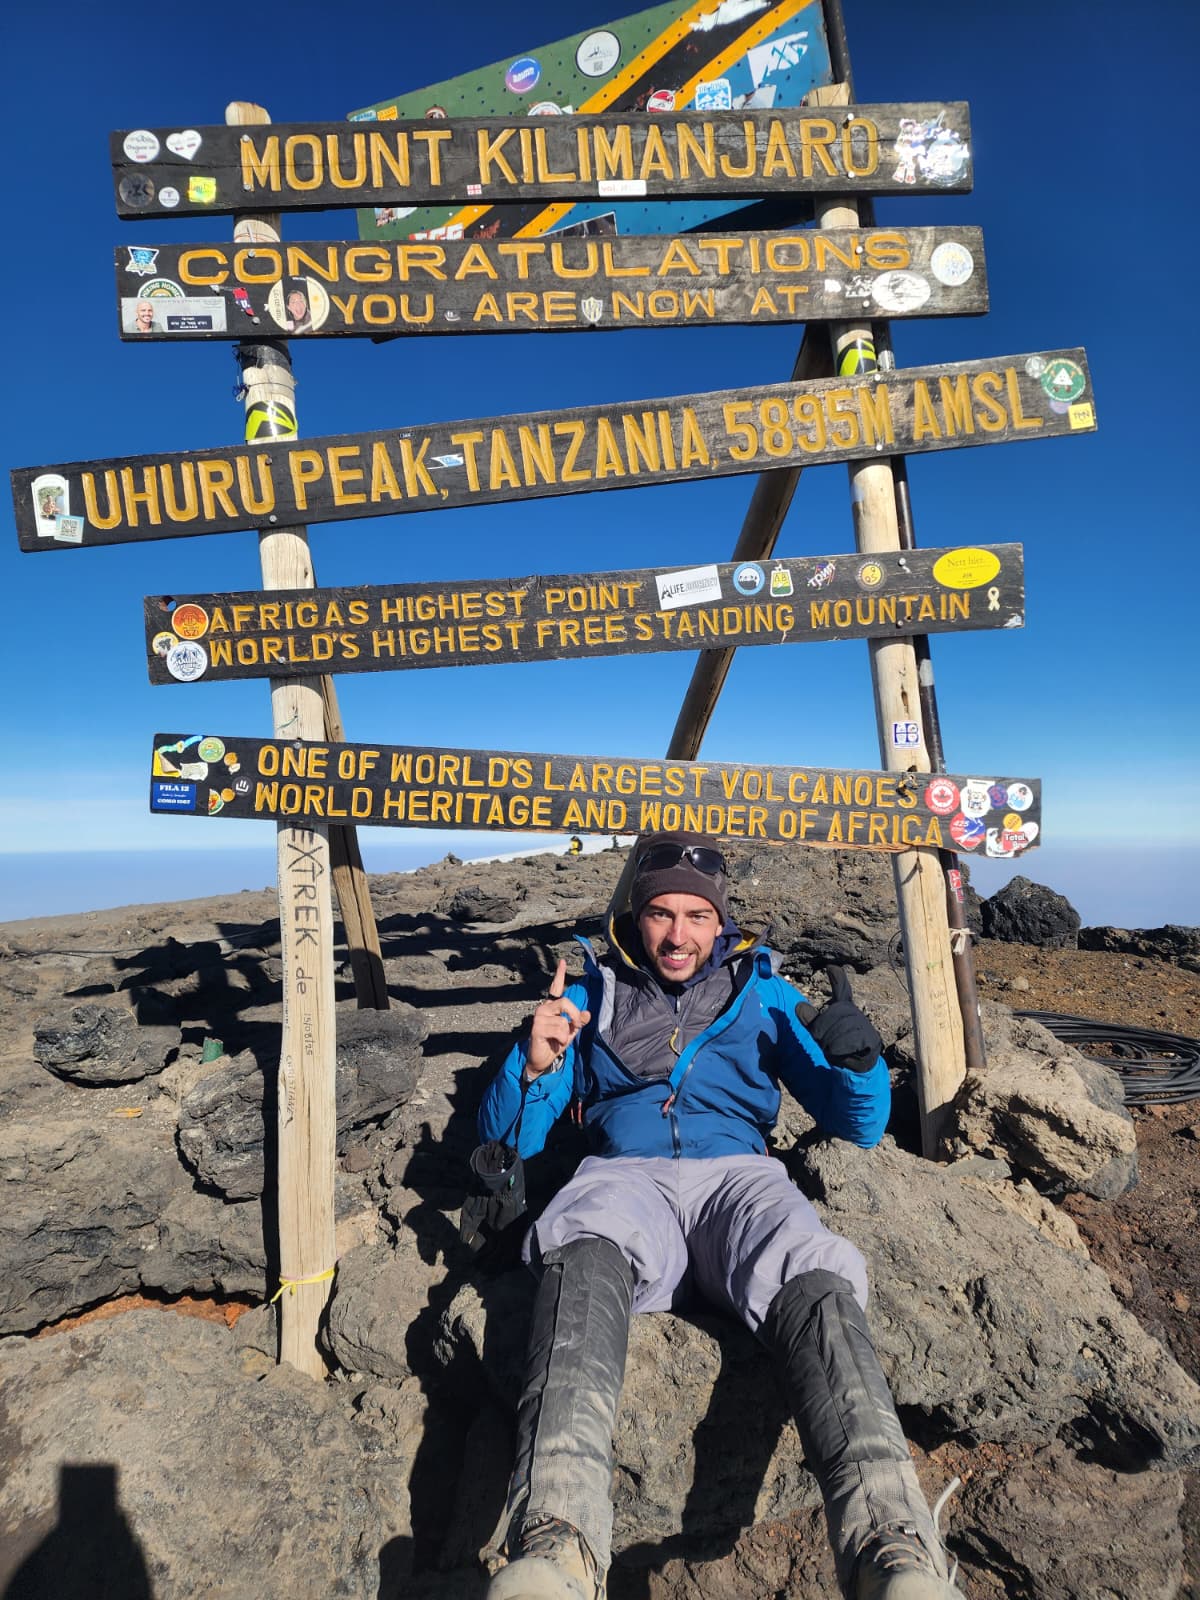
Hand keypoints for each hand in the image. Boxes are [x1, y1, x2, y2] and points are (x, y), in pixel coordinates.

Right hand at [525, 958, 590, 1080]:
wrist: (542, 1060)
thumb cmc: (555, 1043)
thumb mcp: (571, 1031)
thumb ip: (578, 1021)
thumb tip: (587, 1013)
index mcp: (551, 1007)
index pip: (555, 988)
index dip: (559, 975)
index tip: (562, 962)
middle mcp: (543, 1009)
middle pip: (565, 1002)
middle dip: (574, 1015)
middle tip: (576, 1027)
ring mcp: (539, 1017)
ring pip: (563, 1020)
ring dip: (567, 1034)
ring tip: (559, 1040)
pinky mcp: (537, 1028)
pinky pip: (559, 1030)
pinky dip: (562, 1039)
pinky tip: (555, 1043)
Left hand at [796, 965, 882, 1073]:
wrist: (856, 1066)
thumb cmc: (837, 1044)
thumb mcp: (819, 1032)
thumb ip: (810, 1020)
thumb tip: (798, 1006)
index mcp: (843, 1008)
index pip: (842, 990)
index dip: (838, 979)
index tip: (831, 967)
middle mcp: (854, 1013)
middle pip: (834, 1013)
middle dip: (822, 1029)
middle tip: (821, 1041)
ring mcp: (864, 1025)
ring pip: (841, 1028)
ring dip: (831, 1042)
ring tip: (832, 1049)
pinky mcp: (871, 1039)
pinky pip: (852, 1040)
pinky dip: (841, 1048)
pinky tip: (840, 1051)